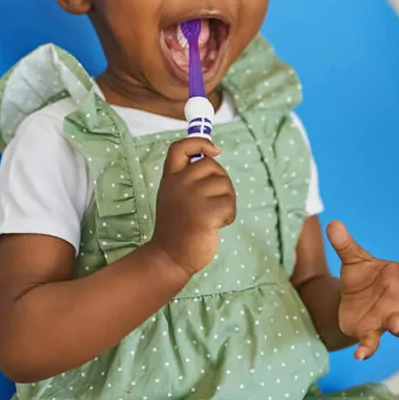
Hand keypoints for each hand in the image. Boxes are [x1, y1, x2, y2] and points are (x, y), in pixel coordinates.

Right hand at [148, 138, 235, 276]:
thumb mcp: (174, 196)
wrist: (169, 257)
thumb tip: (212, 157)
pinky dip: (229, 216)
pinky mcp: (204, 214)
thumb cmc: (177, 228)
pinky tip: (216, 225)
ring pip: (225, 185)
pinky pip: (230, 205)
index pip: (180, 147)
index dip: (199, 142)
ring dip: (226, 201)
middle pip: (212, 165)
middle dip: (221, 181)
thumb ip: (188, 178)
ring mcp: (191, 198)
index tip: (214, 150)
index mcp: (170, 178)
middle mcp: (179, 184)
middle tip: (214, 201)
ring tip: (213, 216)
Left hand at [326, 220, 398, 360]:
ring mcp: (387, 318)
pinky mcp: (370, 333)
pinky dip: (367, 349)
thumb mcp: (352, 258)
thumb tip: (333, 224)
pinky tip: (360, 355)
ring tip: (397, 323)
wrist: (348, 300)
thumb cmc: (361, 276)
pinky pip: (372, 343)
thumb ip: (344, 244)